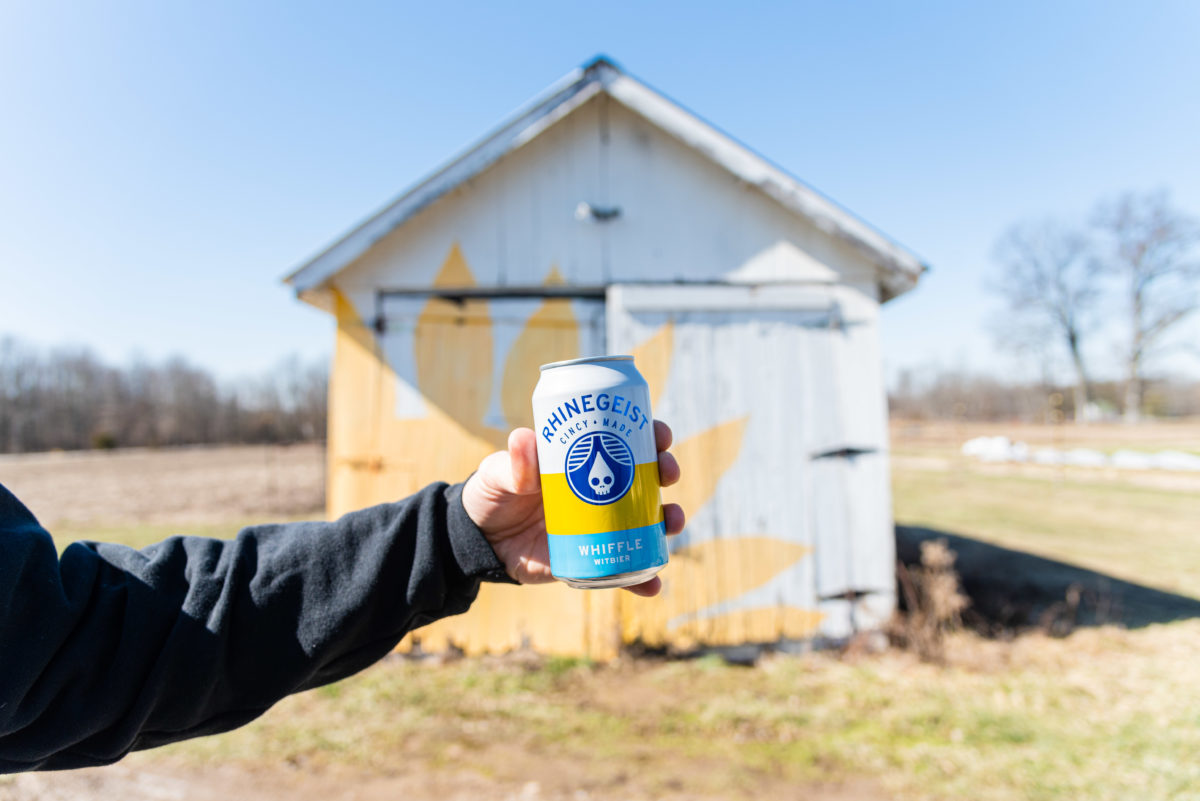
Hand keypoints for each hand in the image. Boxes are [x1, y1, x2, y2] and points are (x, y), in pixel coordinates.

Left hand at [462, 420, 683, 596]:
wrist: (479, 541)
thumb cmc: (492, 495)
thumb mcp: (498, 473)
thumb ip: (513, 463)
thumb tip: (523, 439)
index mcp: (582, 458)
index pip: (624, 439)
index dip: (649, 434)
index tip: (659, 434)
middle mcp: (600, 488)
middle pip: (646, 476)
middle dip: (666, 472)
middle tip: (667, 473)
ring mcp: (601, 524)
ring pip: (647, 520)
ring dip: (669, 519)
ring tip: (672, 522)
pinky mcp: (594, 556)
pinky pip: (626, 567)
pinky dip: (642, 579)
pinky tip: (653, 584)